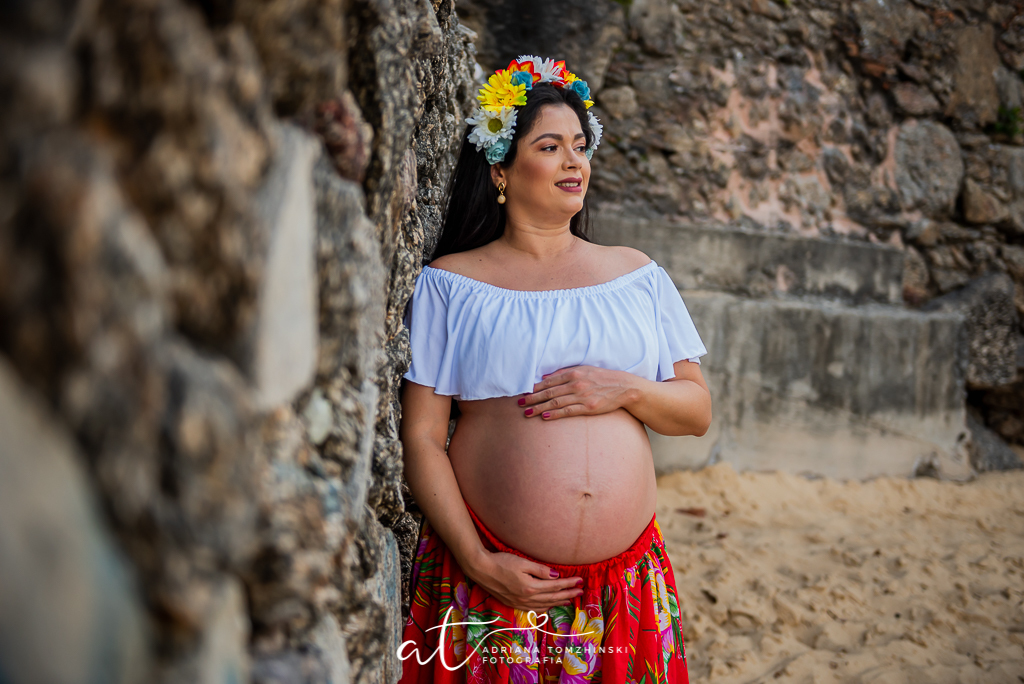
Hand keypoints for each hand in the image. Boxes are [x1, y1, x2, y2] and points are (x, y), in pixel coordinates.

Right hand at [465, 550, 582, 612]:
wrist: (481, 569)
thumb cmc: (501, 562)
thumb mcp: (523, 562)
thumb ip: (541, 570)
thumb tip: (557, 576)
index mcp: (530, 587)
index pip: (555, 586)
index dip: (569, 584)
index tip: (580, 581)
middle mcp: (526, 598)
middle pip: (552, 598)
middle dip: (568, 594)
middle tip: (580, 592)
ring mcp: (519, 602)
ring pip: (544, 605)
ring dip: (558, 603)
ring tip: (569, 600)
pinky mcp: (512, 603)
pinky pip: (533, 609)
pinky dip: (544, 608)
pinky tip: (548, 607)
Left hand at [520, 366, 636, 419]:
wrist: (623, 387)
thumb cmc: (602, 378)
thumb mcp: (584, 369)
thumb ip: (564, 373)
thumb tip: (545, 377)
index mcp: (574, 373)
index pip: (549, 381)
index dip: (534, 388)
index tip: (523, 392)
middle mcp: (576, 383)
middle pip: (549, 392)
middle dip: (532, 398)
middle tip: (519, 403)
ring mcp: (582, 396)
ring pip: (556, 402)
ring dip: (539, 407)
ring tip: (527, 412)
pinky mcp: (588, 407)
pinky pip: (568, 411)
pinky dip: (555, 413)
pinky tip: (544, 416)